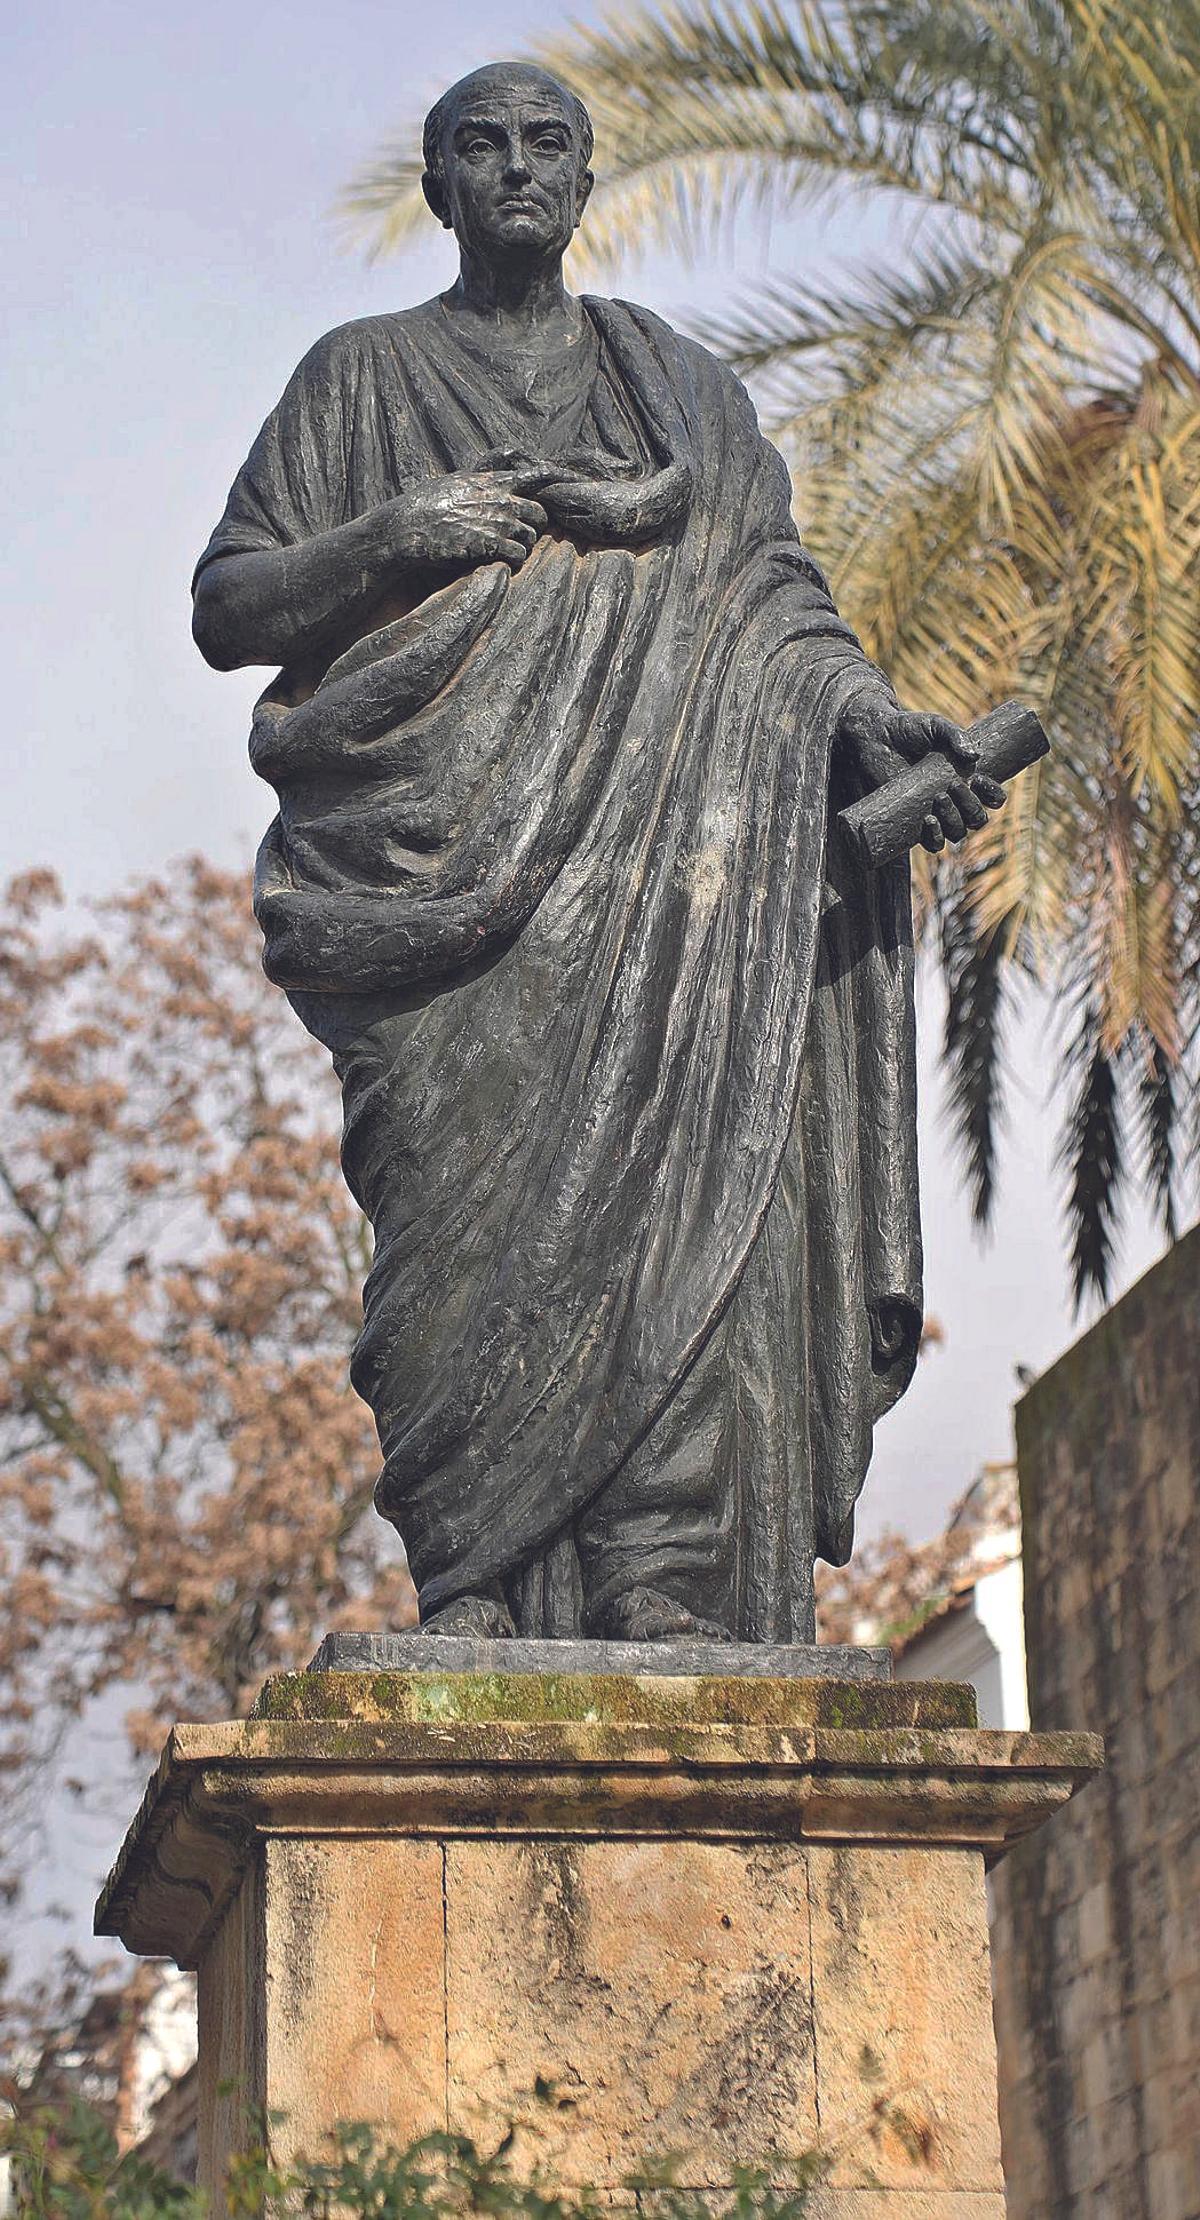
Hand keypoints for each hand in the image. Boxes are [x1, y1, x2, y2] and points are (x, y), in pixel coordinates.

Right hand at [387, 471, 548, 572]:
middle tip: (522, 532)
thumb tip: (496, 466)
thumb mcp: (455, 479)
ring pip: (531, 536)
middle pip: (540, 512)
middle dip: (535, 524)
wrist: (407, 527)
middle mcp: (500, 499)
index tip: (576, 483)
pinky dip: (514, 561)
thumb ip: (481, 476)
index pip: (537, 475)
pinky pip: (519, 556)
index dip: (560, 479)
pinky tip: (502, 562)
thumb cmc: (425, 504)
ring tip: (505, 549)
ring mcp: (497, 523)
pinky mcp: (491, 546)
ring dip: (523, 545)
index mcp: (492, 481)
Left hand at [837, 698, 1006, 851]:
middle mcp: (954, 801)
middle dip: (970, 807)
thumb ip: (955, 735)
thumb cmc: (908, 729)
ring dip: (953, 822)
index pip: (992, 798)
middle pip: (976, 819)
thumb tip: (974, 757)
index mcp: (967, 779)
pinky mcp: (913, 823)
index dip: (993, 795)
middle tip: (953, 785)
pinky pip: (932, 844)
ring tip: (938, 798)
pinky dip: (935, 839)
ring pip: (957, 832)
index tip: (980, 780)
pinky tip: (928, 822)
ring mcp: (935, 814)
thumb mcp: (935, 726)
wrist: (875, 737)